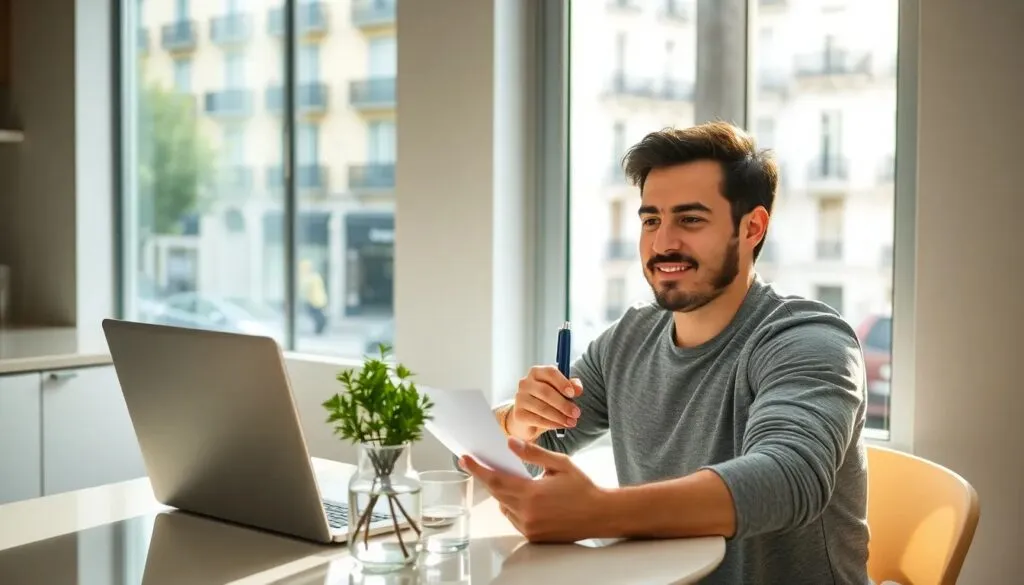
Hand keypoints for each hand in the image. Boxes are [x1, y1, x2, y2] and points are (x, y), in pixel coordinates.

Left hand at [460, 437, 608, 542]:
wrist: (600, 515)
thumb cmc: (582, 488)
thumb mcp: (560, 464)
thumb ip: (533, 454)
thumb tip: (511, 444)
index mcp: (532, 494)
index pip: (496, 480)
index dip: (478, 469)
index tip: (465, 460)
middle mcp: (527, 513)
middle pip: (496, 493)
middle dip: (487, 478)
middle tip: (480, 464)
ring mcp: (529, 527)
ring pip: (504, 506)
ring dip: (502, 493)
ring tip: (512, 480)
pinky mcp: (533, 536)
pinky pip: (514, 518)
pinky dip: (513, 506)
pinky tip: (525, 496)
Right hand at [507, 366, 582, 440]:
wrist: (528, 418)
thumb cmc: (547, 400)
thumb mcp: (560, 391)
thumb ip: (571, 386)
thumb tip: (578, 389)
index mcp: (537, 372)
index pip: (550, 372)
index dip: (562, 382)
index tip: (573, 394)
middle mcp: (525, 383)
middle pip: (545, 391)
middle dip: (563, 404)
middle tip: (576, 413)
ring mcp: (520, 398)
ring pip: (542, 407)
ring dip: (560, 416)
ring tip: (572, 422)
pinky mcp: (518, 414)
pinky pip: (537, 419)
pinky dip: (552, 424)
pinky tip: (561, 426)